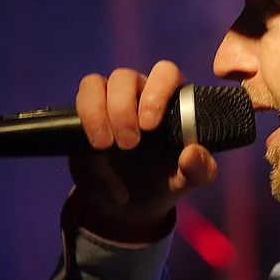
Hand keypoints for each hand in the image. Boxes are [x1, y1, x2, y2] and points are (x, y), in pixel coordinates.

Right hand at [69, 60, 217, 241]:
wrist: (130, 205)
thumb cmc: (163, 181)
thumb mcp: (187, 181)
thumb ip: (200, 169)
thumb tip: (191, 154)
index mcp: (169, 100)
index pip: (165, 73)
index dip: (156, 91)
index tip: (149, 125)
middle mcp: (137, 94)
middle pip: (124, 76)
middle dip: (122, 108)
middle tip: (128, 144)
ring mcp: (108, 101)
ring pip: (95, 83)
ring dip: (97, 112)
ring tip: (105, 146)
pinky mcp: (85, 114)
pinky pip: (80, 99)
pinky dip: (85, 122)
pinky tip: (94, 150)